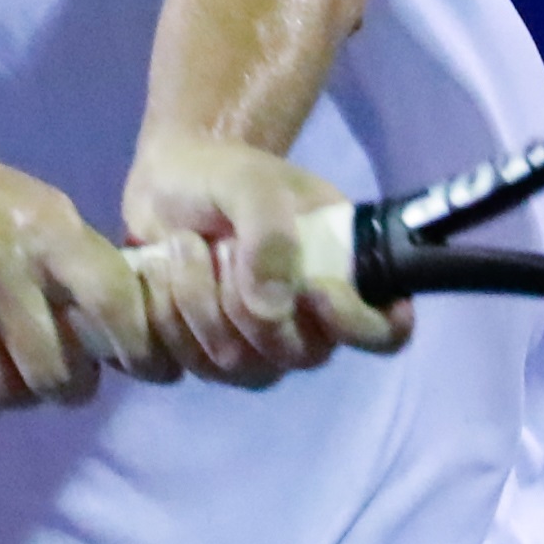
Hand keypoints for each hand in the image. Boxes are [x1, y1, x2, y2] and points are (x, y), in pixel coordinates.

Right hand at [0, 128, 172, 413]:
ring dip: (11, 394)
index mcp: (42, 227)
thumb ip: (79, 262)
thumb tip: (134, 334)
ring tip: (6, 369)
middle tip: (61, 380)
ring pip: (0, 391)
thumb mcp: (34, 207)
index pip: (111, 301)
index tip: (148, 369)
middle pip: (53, 371)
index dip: (139, 347)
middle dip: (65, 386)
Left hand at [121, 133, 410, 386]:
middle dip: (247, 300)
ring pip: (238, 366)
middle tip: (221, 244)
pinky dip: (162, 315)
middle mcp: (307, 324)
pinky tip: (159, 275)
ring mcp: (256, 349)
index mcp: (342, 277)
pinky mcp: (204, 357)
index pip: (384, 332)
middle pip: (297, 355)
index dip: (357, 325)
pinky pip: (187, 367)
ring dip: (197, 301)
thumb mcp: (251, 182)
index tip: (316, 289)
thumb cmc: (223, 176)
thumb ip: (269, 232)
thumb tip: (275, 310)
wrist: (165, 184)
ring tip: (183, 246)